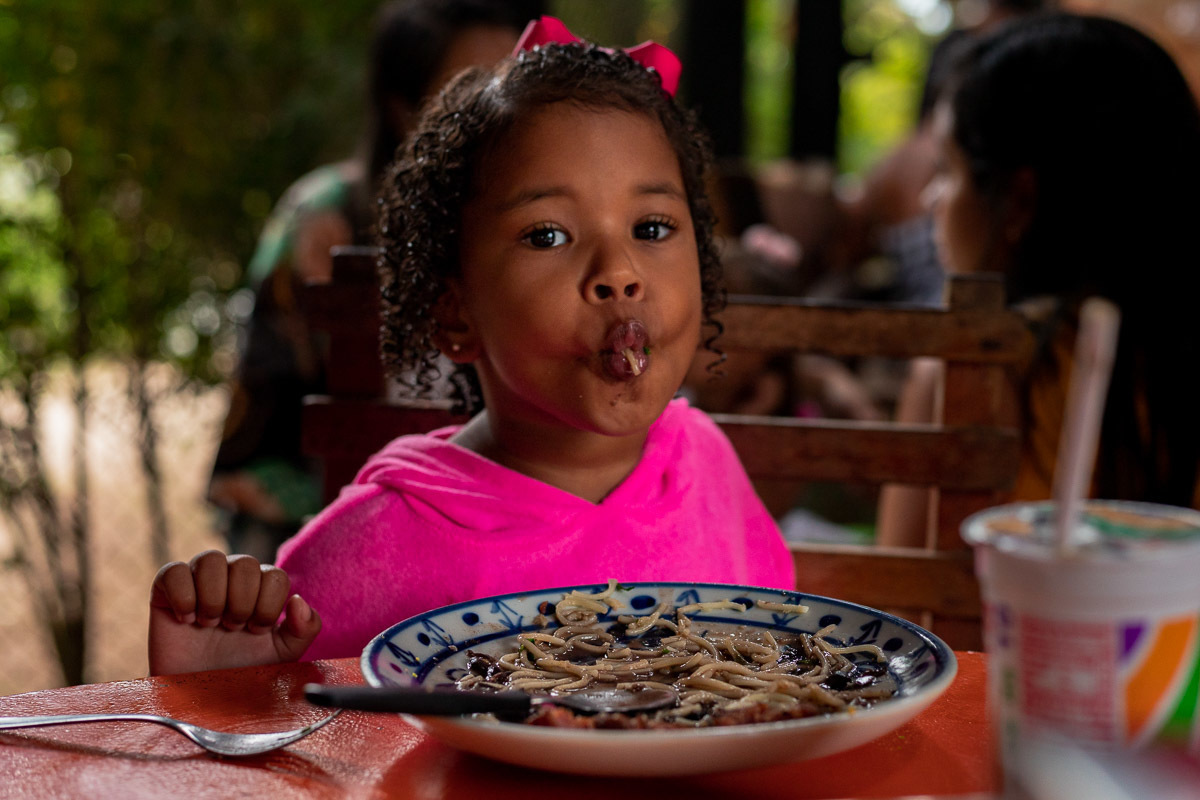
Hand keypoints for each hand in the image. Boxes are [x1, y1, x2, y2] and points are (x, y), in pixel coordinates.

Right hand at [148, 550, 320, 675]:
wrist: (196, 694)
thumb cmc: (239, 669)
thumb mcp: (282, 655)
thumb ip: (304, 629)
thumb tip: (298, 600)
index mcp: (261, 585)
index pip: (275, 576)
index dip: (268, 606)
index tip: (255, 630)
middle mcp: (231, 575)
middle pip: (245, 564)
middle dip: (242, 604)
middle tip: (232, 629)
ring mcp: (198, 578)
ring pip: (210, 558)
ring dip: (213, 598)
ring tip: (209, 624)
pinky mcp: (165, 587)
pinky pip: (174, 571)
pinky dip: (183, 597)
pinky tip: (185, 620)